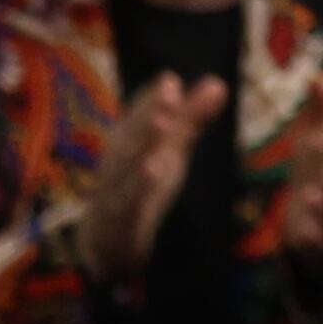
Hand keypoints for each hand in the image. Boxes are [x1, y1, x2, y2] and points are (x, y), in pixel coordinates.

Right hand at [80, 70, 229, 287]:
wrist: (104, 242)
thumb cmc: (138, 188)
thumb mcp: (167, 153)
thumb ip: (190, 120)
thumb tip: (218, 82)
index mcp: (128, 142)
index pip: (138, 114)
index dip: (152, 98)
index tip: (171, 81)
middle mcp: (118, 162)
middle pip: (131, 135)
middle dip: (148, 113)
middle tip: (170, 92)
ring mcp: (115, 192)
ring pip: (127, 167)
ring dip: (143, 144)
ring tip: (163, 123)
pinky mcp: (118, 223)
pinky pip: (127, 205)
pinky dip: (137, 188)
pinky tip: (152, 171)